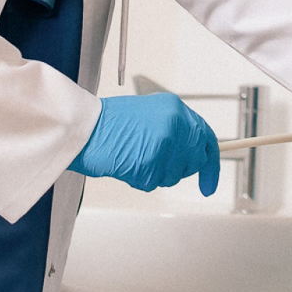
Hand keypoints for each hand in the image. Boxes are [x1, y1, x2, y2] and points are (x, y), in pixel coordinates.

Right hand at [70, 93, 221, 194]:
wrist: (81, 127)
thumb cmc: (108, 124)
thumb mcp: (150, 115)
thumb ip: (174, 130)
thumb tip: (191, 152)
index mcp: (175, 109)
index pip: (205, 138)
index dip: (211, 162)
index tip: (209, 181)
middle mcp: (175, 124)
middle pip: (194, 161)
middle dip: (181, 170)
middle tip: (157, 166)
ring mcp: (164, 144)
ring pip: (174, 175)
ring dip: (156, 174)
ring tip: (134, 157)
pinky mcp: (151, 163)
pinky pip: (153, 183)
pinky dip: (139, 180)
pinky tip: (126, 164)